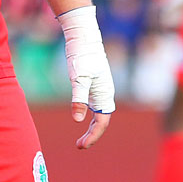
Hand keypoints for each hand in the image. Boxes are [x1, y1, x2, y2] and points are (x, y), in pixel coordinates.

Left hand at [57, 6, 114, 149]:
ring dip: (91, 127)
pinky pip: (94, 105)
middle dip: (92, 135)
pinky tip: (81, 117)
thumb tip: (77, 120)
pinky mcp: (93, 82)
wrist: (83, 35)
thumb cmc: (81, 55)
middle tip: (79, 146)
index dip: (93, 136)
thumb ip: (78, 99)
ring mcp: (100, 88)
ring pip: (98, 113)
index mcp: (105, 94)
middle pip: (102, 120)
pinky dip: (88, 114)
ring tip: (81, 138)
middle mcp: (105, 93)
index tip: (81, 145)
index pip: (102, 122)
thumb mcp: (78, 78)